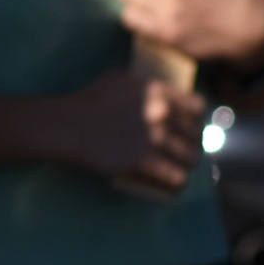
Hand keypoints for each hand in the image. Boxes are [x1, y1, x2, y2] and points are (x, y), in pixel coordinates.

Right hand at [46, 69, 203, 196]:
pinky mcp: (143, 161)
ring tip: (178, 168)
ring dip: (185, 164)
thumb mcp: (119, 79)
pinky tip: (173, 185)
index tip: (187, 127)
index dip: (195, 119)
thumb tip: (163, 93)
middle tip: (181, 151)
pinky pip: (177, 177)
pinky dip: (177, 183)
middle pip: (196, 135)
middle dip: (191, 144)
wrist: (66, 125)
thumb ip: (145, 85)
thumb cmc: (87, 100)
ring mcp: (153, 138)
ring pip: (191, 158)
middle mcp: (161, 113)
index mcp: (158, 91)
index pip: (198, 108)